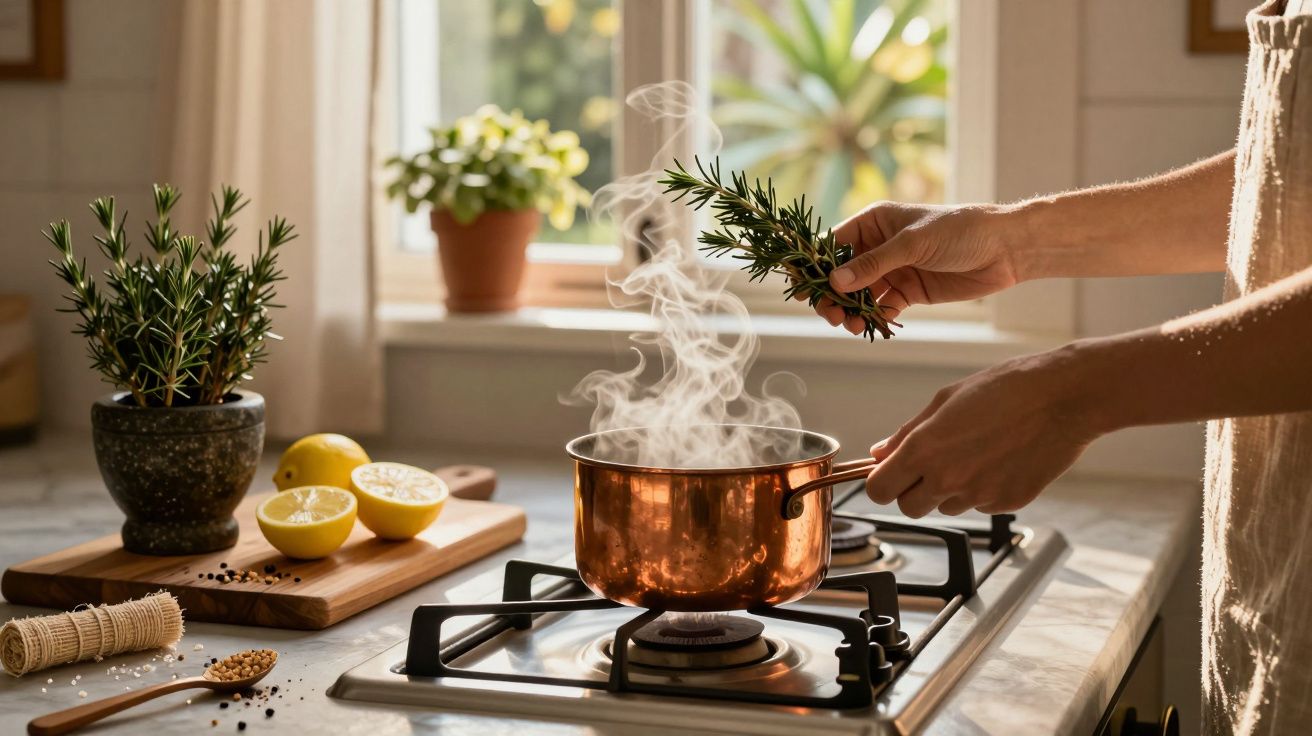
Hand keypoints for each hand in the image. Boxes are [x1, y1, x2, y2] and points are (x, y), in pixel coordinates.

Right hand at [811, 202, 1022, 333]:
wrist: (1004, 249)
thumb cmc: (959, 230)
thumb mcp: (912, 244)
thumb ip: (873, 265)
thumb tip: (835, 283)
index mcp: (874, 223)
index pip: (833, 245)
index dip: (814, 266)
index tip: (800, 289)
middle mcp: (878, 246)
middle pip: (841, 275)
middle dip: (832, 296)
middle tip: (829, 315)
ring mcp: (893, 270)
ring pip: (859, 295)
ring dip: (851, 311)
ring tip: (851, 325)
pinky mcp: (908, 291)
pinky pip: (882, 307)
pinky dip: (874, 318)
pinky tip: (872, 326)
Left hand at [863, 345, 1100, 516]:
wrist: (1065, 398)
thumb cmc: (1007, 389)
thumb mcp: (946, 400)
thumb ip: (907, 433)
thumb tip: (879, 453)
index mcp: (925, 449)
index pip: (879, 490)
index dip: (882, 481)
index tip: (891, 472)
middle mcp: (948, 479)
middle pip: (909, 507)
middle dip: (913, 490)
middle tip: (931, 465)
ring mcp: (979, 495)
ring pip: (946, 507)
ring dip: (950, 489)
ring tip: (976, 453)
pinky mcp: (1006, 503)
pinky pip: (981, 505)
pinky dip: (984, 489)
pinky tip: (1000, 460)